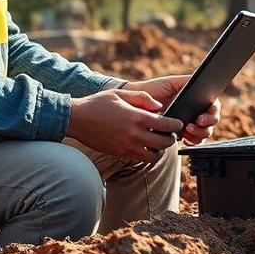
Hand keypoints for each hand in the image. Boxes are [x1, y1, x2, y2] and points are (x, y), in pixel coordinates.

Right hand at [66, 89, 182, 163]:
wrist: (77, 119)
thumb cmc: (98, 103)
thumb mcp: (120, 94)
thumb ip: (143, 98)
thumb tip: (159, 107)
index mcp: (137, 117)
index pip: (166, 125)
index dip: (176, 125)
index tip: (177, 123)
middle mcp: (134, 134)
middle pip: (164, 143)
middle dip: (170, 138)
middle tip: (169, 133)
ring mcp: (127, 147)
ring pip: (153, 156)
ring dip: (158, 150)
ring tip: (156, 142)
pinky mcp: (120, 154)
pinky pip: (139, 159)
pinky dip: (145, 154)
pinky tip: (142, 145)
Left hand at [125, 74, 221, 145]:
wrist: (138, 104)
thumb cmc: (154, 90)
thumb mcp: (171, 83)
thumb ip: (186, 81)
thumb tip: (201, 82)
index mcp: (196, 98)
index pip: (213, 105)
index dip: (212, 113)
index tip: (200, 117)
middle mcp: (196, 110)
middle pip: (212, 121)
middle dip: (206, 126)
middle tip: (195, 124)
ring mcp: (190, 122)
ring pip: (205, 132)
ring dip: (200, 134)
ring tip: (186, 130)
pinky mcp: (182, 133)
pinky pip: (195, 140)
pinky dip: (193, 141)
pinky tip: (185, 139)